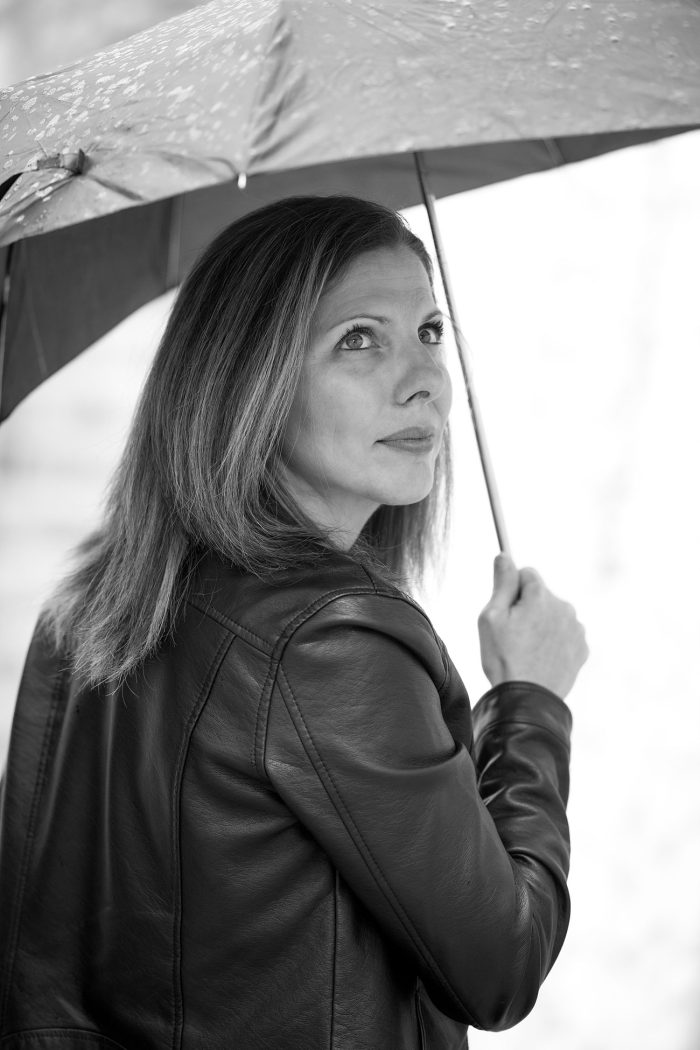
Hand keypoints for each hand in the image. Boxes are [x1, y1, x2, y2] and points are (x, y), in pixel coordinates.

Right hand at [478, 553, 588, 698]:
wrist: (527, 699)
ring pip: (554, 615)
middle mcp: (564, 607)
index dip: (511, 588)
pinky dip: (554, 642)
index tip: (504, 609)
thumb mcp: (491, 616)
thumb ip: (501, 583)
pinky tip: (541, 658)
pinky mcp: (582, 648)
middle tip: (512, 634)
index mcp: (541, 595)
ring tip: (526, 650)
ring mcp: (576, 629)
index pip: (527, 573)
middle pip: (541, 595)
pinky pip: (564, 635)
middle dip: (527, 607)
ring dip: (542, 625)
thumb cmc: (503, 657)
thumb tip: (504, 556)